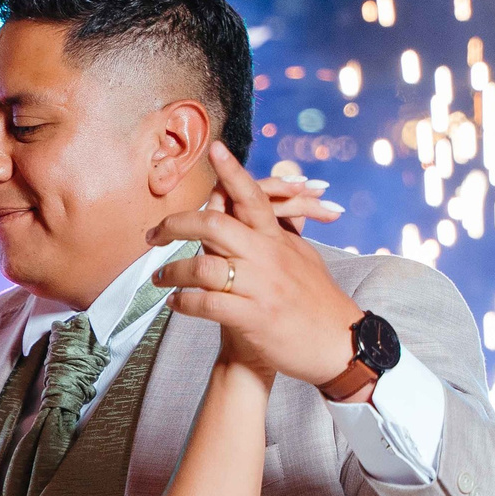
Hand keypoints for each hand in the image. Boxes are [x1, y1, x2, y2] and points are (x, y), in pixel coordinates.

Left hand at [152, 143, 366, 391]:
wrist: (340, 345)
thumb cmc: (317, 303)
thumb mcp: (304, 259)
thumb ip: (285, 233)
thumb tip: (279, 208)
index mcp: (277, 240)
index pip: (253, 196)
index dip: (233, 172)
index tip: (214, 150)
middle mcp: (268, 257)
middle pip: (214, 225)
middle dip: (176, 225)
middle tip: (154, 234)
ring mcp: (260, 286)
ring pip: (203, 267)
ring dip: (173, 272)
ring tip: (160, 278)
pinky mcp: (254, 317)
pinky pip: (207, 304)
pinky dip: (185, 303)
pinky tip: (176, 303)